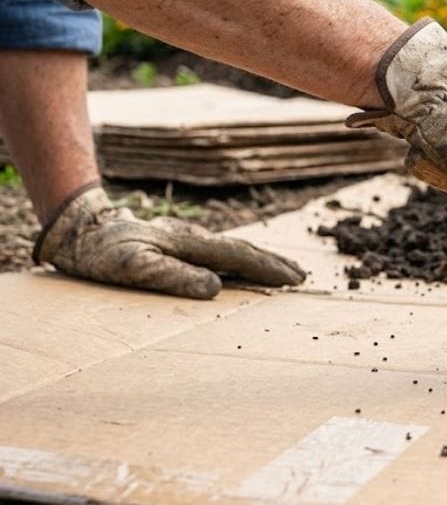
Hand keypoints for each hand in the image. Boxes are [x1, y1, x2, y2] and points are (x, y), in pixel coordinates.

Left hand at [34, 184, 305, 298]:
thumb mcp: (130, 267)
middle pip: (241, 250)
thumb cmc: (99, 252)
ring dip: (259, 260)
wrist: (77, 227)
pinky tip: (239, 266)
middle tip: (301, 276)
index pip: (238, 256)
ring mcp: (185, 240)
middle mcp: (192, 239)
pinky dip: (238, 260)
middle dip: (273, 263)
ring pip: (231, 250)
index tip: (294, 279)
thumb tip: (216, 287)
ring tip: (281, 270)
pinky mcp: (175, 244)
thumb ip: (172, 276)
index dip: (268, 268)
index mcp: (188, 245)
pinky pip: (216, 253)